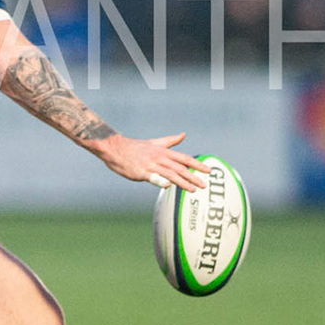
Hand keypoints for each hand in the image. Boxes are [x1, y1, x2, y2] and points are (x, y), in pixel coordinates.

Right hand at [94, 131, 210, 192]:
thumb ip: (170, 141)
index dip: (197, 164)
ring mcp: (151, 165)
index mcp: (163, 151)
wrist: (115, 148)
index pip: (184, 158)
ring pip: (170, 174)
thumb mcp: (154, 143)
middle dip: (193, 176)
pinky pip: (152, 177)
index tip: (208, 171)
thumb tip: (183, 135)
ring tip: (193, 190)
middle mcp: (160, 157)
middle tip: (204, 185)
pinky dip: (160, 181)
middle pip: (180, 168)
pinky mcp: (141, 172)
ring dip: (182, 182)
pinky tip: (167, 186)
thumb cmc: (135, 148)